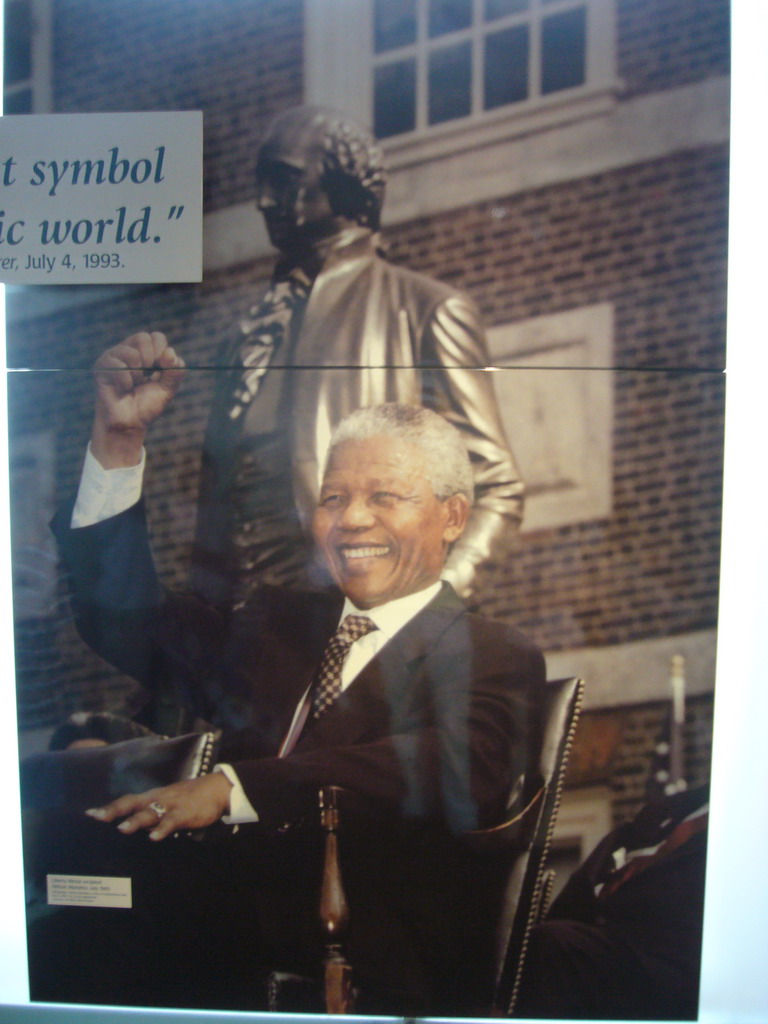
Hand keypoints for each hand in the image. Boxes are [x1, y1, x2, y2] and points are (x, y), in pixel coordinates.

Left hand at [85, 773, 233, 840]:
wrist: (216, 789)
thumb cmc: (189, 798)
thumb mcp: (167, 803)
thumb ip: (152, 814)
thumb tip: (135, 827)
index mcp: (152, 797)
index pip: (127, 800)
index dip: (109, 807)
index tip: (89, 814)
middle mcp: (158, 799)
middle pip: (132, 803)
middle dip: (114, 811)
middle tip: (97, 818)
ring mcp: (171, 805)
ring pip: (150, 812)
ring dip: (136, 821)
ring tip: (122, 829)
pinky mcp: (184, 813)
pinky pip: (172, 821)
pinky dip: (163, 829)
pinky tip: (155, 837)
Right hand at [92, 331, 184, 467]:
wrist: (130, 423)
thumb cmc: (147, 405)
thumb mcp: (168, 389)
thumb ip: (175, 371)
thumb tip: (170, 352)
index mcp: (145, 352)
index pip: (156, 337)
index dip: (162, 352)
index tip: (161, 369)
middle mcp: (128, 350)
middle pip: (143, 337)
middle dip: (150, 360)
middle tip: (146, 377)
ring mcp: (113, 356)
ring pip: (131, 353)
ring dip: (137, 375)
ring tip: (133, 385)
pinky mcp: (101, 367)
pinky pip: (118, 367)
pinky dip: (126, 383)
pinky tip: (123, 390)